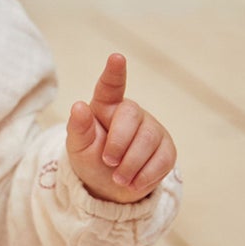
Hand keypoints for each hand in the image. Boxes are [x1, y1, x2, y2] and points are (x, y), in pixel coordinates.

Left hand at [64, 53, 176, 203]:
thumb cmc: (91, 159)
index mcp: (105, 107)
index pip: (110, 87)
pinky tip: (134, 182)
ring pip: (148, 139)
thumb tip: (78, 106)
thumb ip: (78, 128)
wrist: (110, 188)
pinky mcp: (166, 148)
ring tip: (118, 179)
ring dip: (131, 164)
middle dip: (118, 142)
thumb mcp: (78, 147)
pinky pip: (163, 158)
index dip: (114, 72)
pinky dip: (146, 175)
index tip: (116, 58)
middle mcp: (130, 113)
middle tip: (108, 162)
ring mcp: (151, 129)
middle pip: (131, 116)